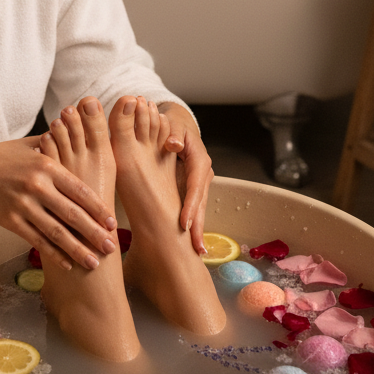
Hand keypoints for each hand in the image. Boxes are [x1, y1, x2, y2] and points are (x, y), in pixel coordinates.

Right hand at [0, 138, 117, 271]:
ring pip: (56, 232)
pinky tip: (67, 264)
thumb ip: (56, 146)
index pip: (79, 190)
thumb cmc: (2, 156)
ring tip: (94, 262)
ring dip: (77, 250)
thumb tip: (81, 139)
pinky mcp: (10, 220)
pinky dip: (53, 254)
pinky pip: (36, 240)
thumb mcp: (30, 145)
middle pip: (72, 214)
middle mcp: (37, 186)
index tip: (113, 222)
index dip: (98, 208)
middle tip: (112, 247)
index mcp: (46, 166)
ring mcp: (23, 205)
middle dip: (94, 233)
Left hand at [156, 103, 212, 254]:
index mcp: (198, 158)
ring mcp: (199, 181)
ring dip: (197, 228)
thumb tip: (173, 145)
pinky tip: (190, 243)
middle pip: (200, 201)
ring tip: (195, 251)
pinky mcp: (192, 187)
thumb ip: (172, 132)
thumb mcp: (171, 123)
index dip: (190, 204)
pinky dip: (192, 223)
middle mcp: (202, 172)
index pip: (195, 184)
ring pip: (199, 207)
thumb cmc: (171, 123)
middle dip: (198, 224)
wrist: (176, 122)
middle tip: (195, 248)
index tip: (183, 222)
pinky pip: (193, 206)